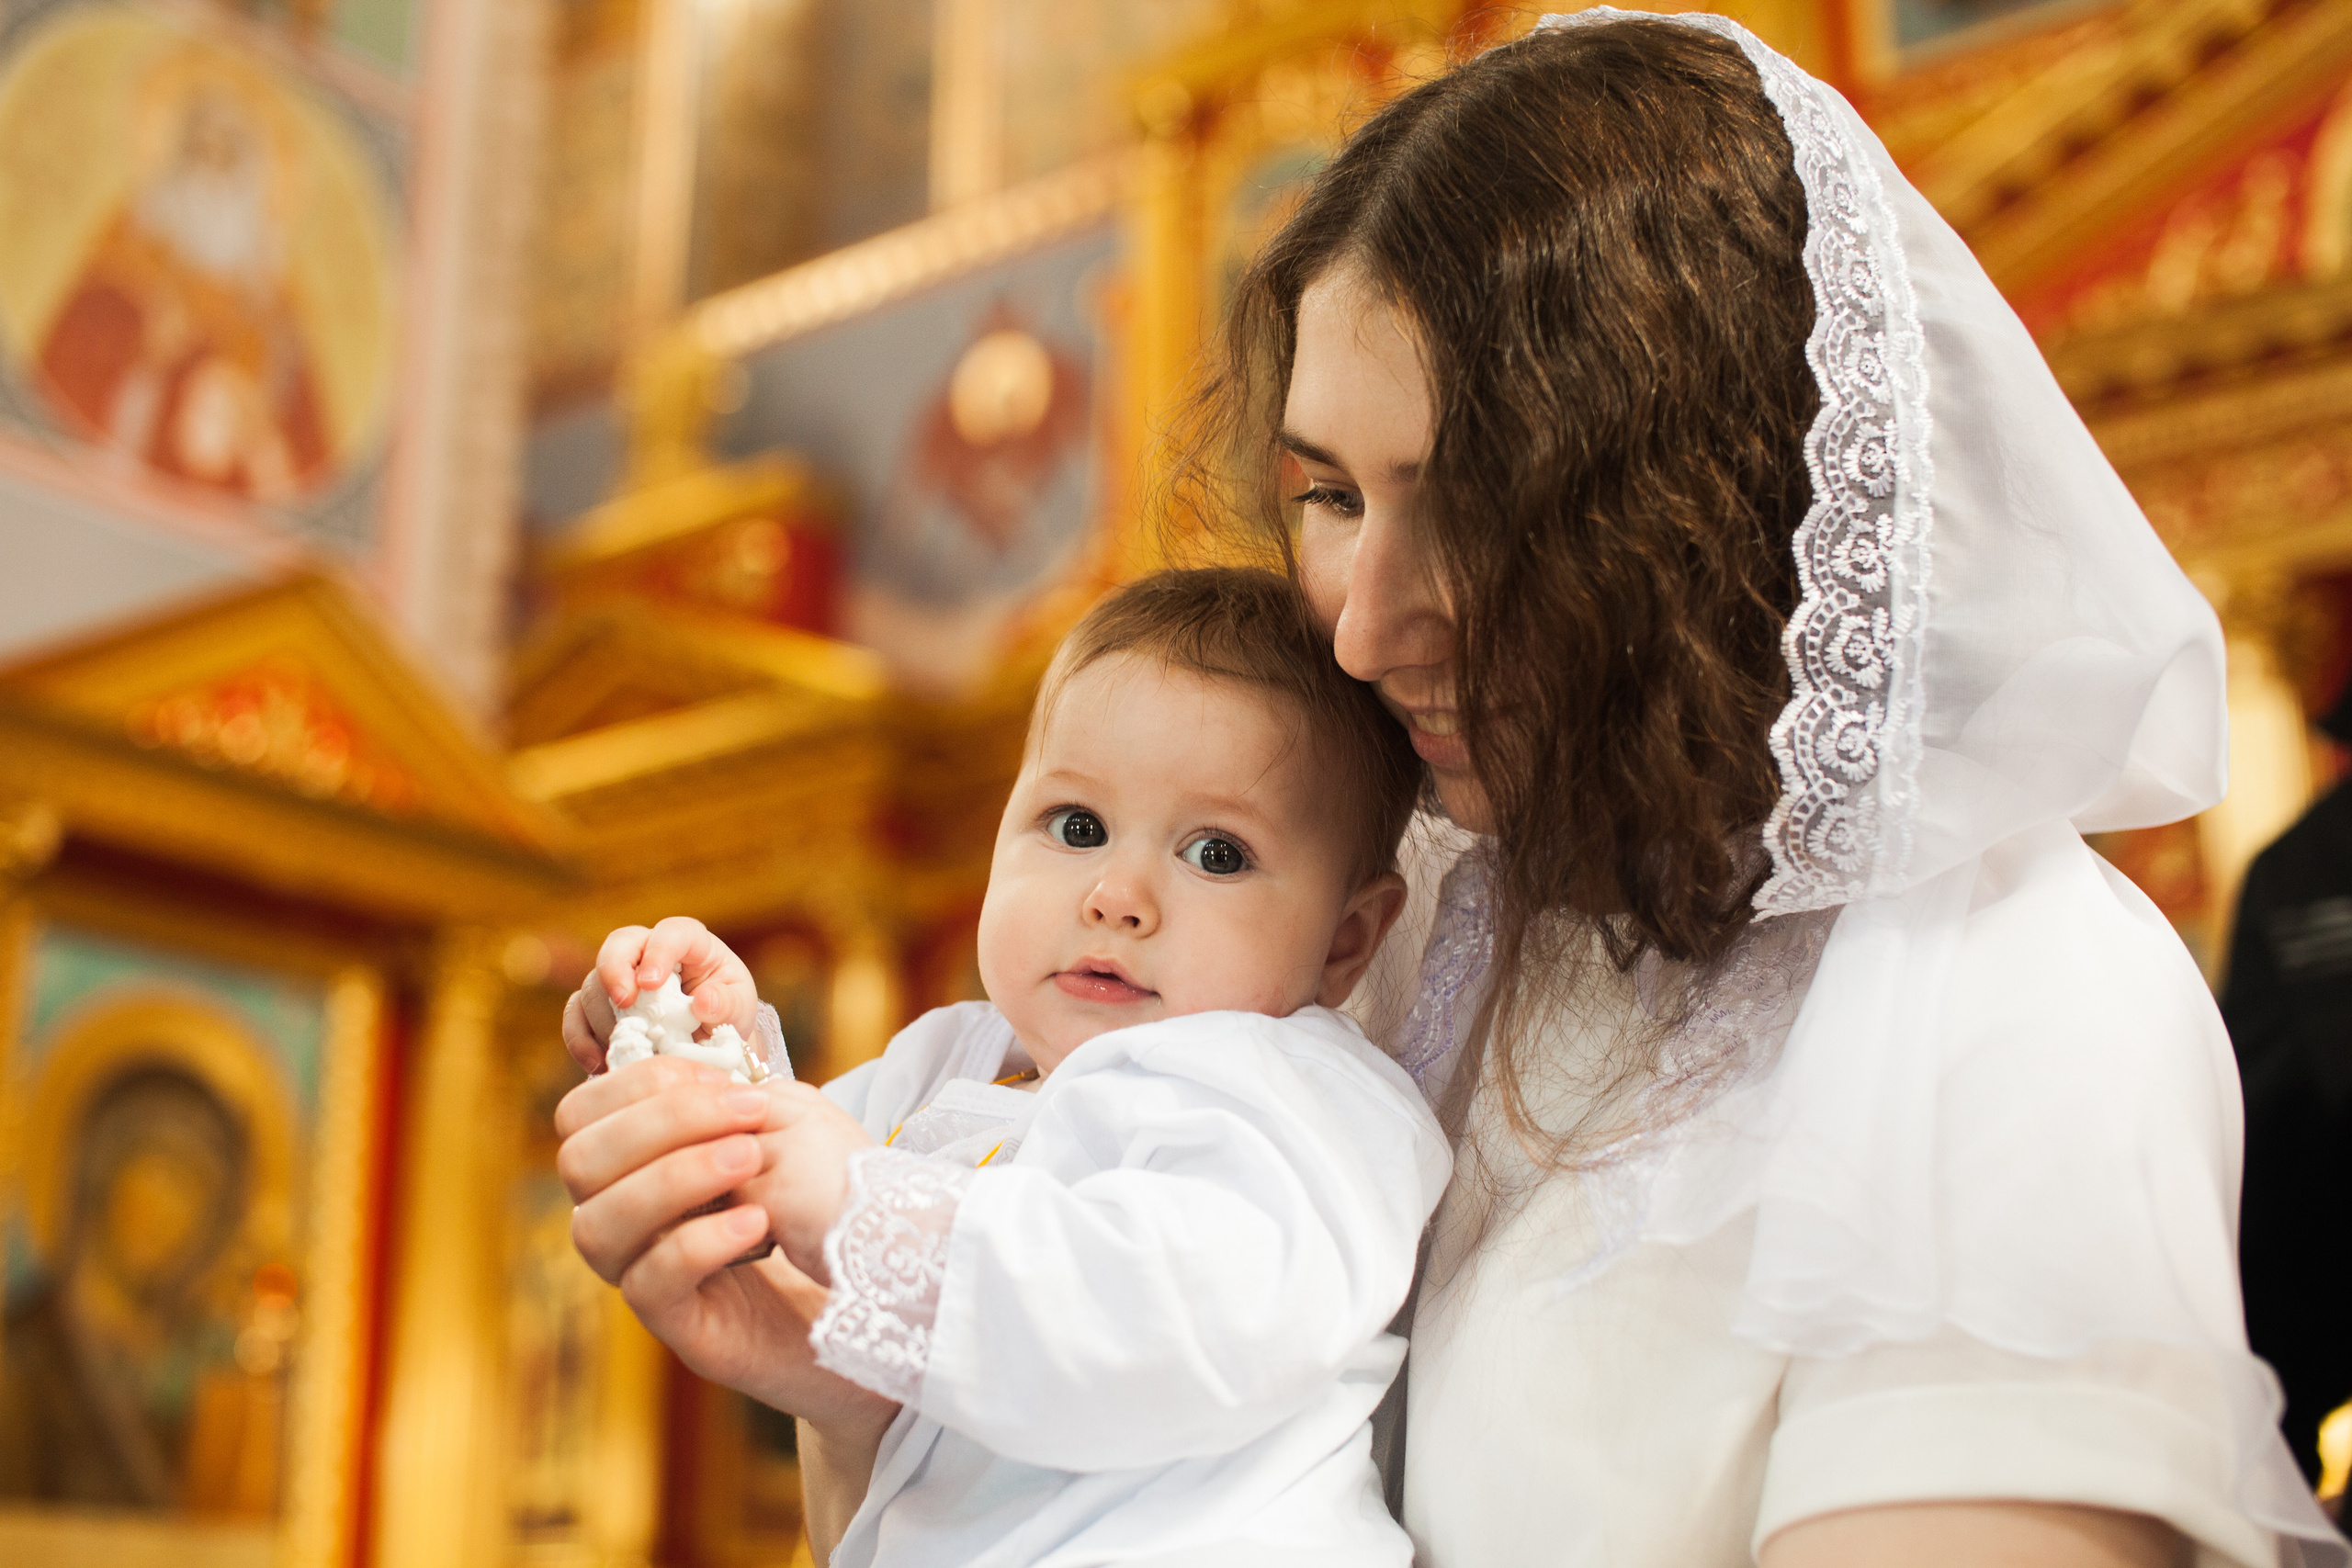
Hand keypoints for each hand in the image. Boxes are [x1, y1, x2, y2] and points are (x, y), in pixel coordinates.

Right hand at [554, 1056, 894, 1432]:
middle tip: (748, 1114)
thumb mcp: (779, 1131)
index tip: (723, 1079)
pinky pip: (649, 1284)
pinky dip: (698, 1243)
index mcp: (634, 1160)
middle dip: (660, 1124)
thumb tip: (711, 1050)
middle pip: (580, 1162)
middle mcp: (622, 1215)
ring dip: (674, 1177)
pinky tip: (756, 1222)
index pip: (581, 1112)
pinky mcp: (677, 1323)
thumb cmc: (814, 1201)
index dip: (638, 1084)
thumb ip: (734, 1095)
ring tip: (751, 1159)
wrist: (863, 1294)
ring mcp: (640, 1272)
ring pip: (598, 1225)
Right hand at [563, 918, 762, 1074]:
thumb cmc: (726, 1012)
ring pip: (594, 983)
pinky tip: (597, 1063)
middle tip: (624, 1004)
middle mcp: (648, 952)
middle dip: (615, 973)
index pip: (671, 932)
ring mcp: (619, 977)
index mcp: (689, 944)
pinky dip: (581, 1038)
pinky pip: (575, 1014)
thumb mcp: (739, 1008)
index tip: (651, 982)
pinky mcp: (598, 1005)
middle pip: (618, 945)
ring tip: (627, 1047)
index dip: (658, 952)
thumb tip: (704, 1002)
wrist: (709, 1042)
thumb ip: (726, 1004)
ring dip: (605, 1017)